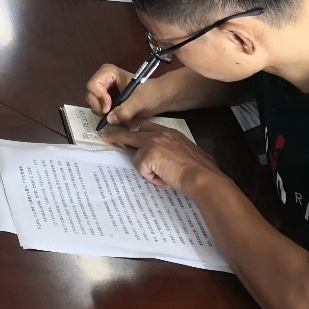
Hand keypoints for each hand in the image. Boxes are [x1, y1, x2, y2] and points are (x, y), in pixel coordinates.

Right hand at [85, 64, 161, 127]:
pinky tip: (119, 118)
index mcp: (108, 73)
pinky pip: (99, 110)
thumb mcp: (139, 101)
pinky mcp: (106, 100)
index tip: (110, 108)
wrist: (160, 98)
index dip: (99, 98)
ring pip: (93, 104)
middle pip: (90, 95)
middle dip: (100, 108)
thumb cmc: (151, 94)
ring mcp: (103, 91)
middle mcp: (103, 80)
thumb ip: (125, 110)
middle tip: (112, 116)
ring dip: (104, 114)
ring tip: (119, 118)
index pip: (93, 85)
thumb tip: (109, 119)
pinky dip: (107, 117)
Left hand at [103, 124, 222, 192]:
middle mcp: (160, 134)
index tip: (130, 136)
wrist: (203, 177)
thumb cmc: (202, 170)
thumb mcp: (189, 153)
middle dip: (118, 137)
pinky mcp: (147, 155)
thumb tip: (174, 161)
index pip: (148, 128)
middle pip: (131, 134)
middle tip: (105, 137)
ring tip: (166, 177)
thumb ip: (176, 151)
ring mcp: (151, 143)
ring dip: (149, 170)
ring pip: (137, 157)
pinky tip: (165, 179)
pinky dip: (152, 178)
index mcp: (171, 133)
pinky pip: (143, 170)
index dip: (138, 134)